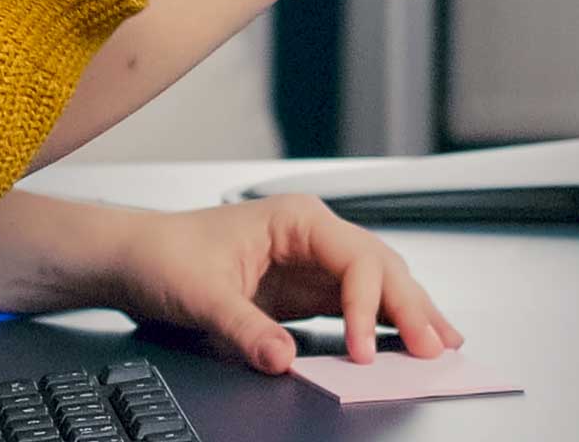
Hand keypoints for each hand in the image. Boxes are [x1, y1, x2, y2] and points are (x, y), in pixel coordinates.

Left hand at [94, 196, 463, 373]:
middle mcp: (314, 236)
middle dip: (411, 308)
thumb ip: (243, 328)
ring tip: (443, 343)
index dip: (367, 306)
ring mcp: (315, 263)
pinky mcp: (308, 291)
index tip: (362, 350)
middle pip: (381, 269)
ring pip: (379, 284)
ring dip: (409, 313)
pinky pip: (358, 306)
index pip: (356, 260)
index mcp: (296, 219)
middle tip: (435, 348)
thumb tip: (282, 359)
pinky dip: (385, 324)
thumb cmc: (163, 255)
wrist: (135, 258)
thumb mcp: (199, 295)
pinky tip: (406, 341)